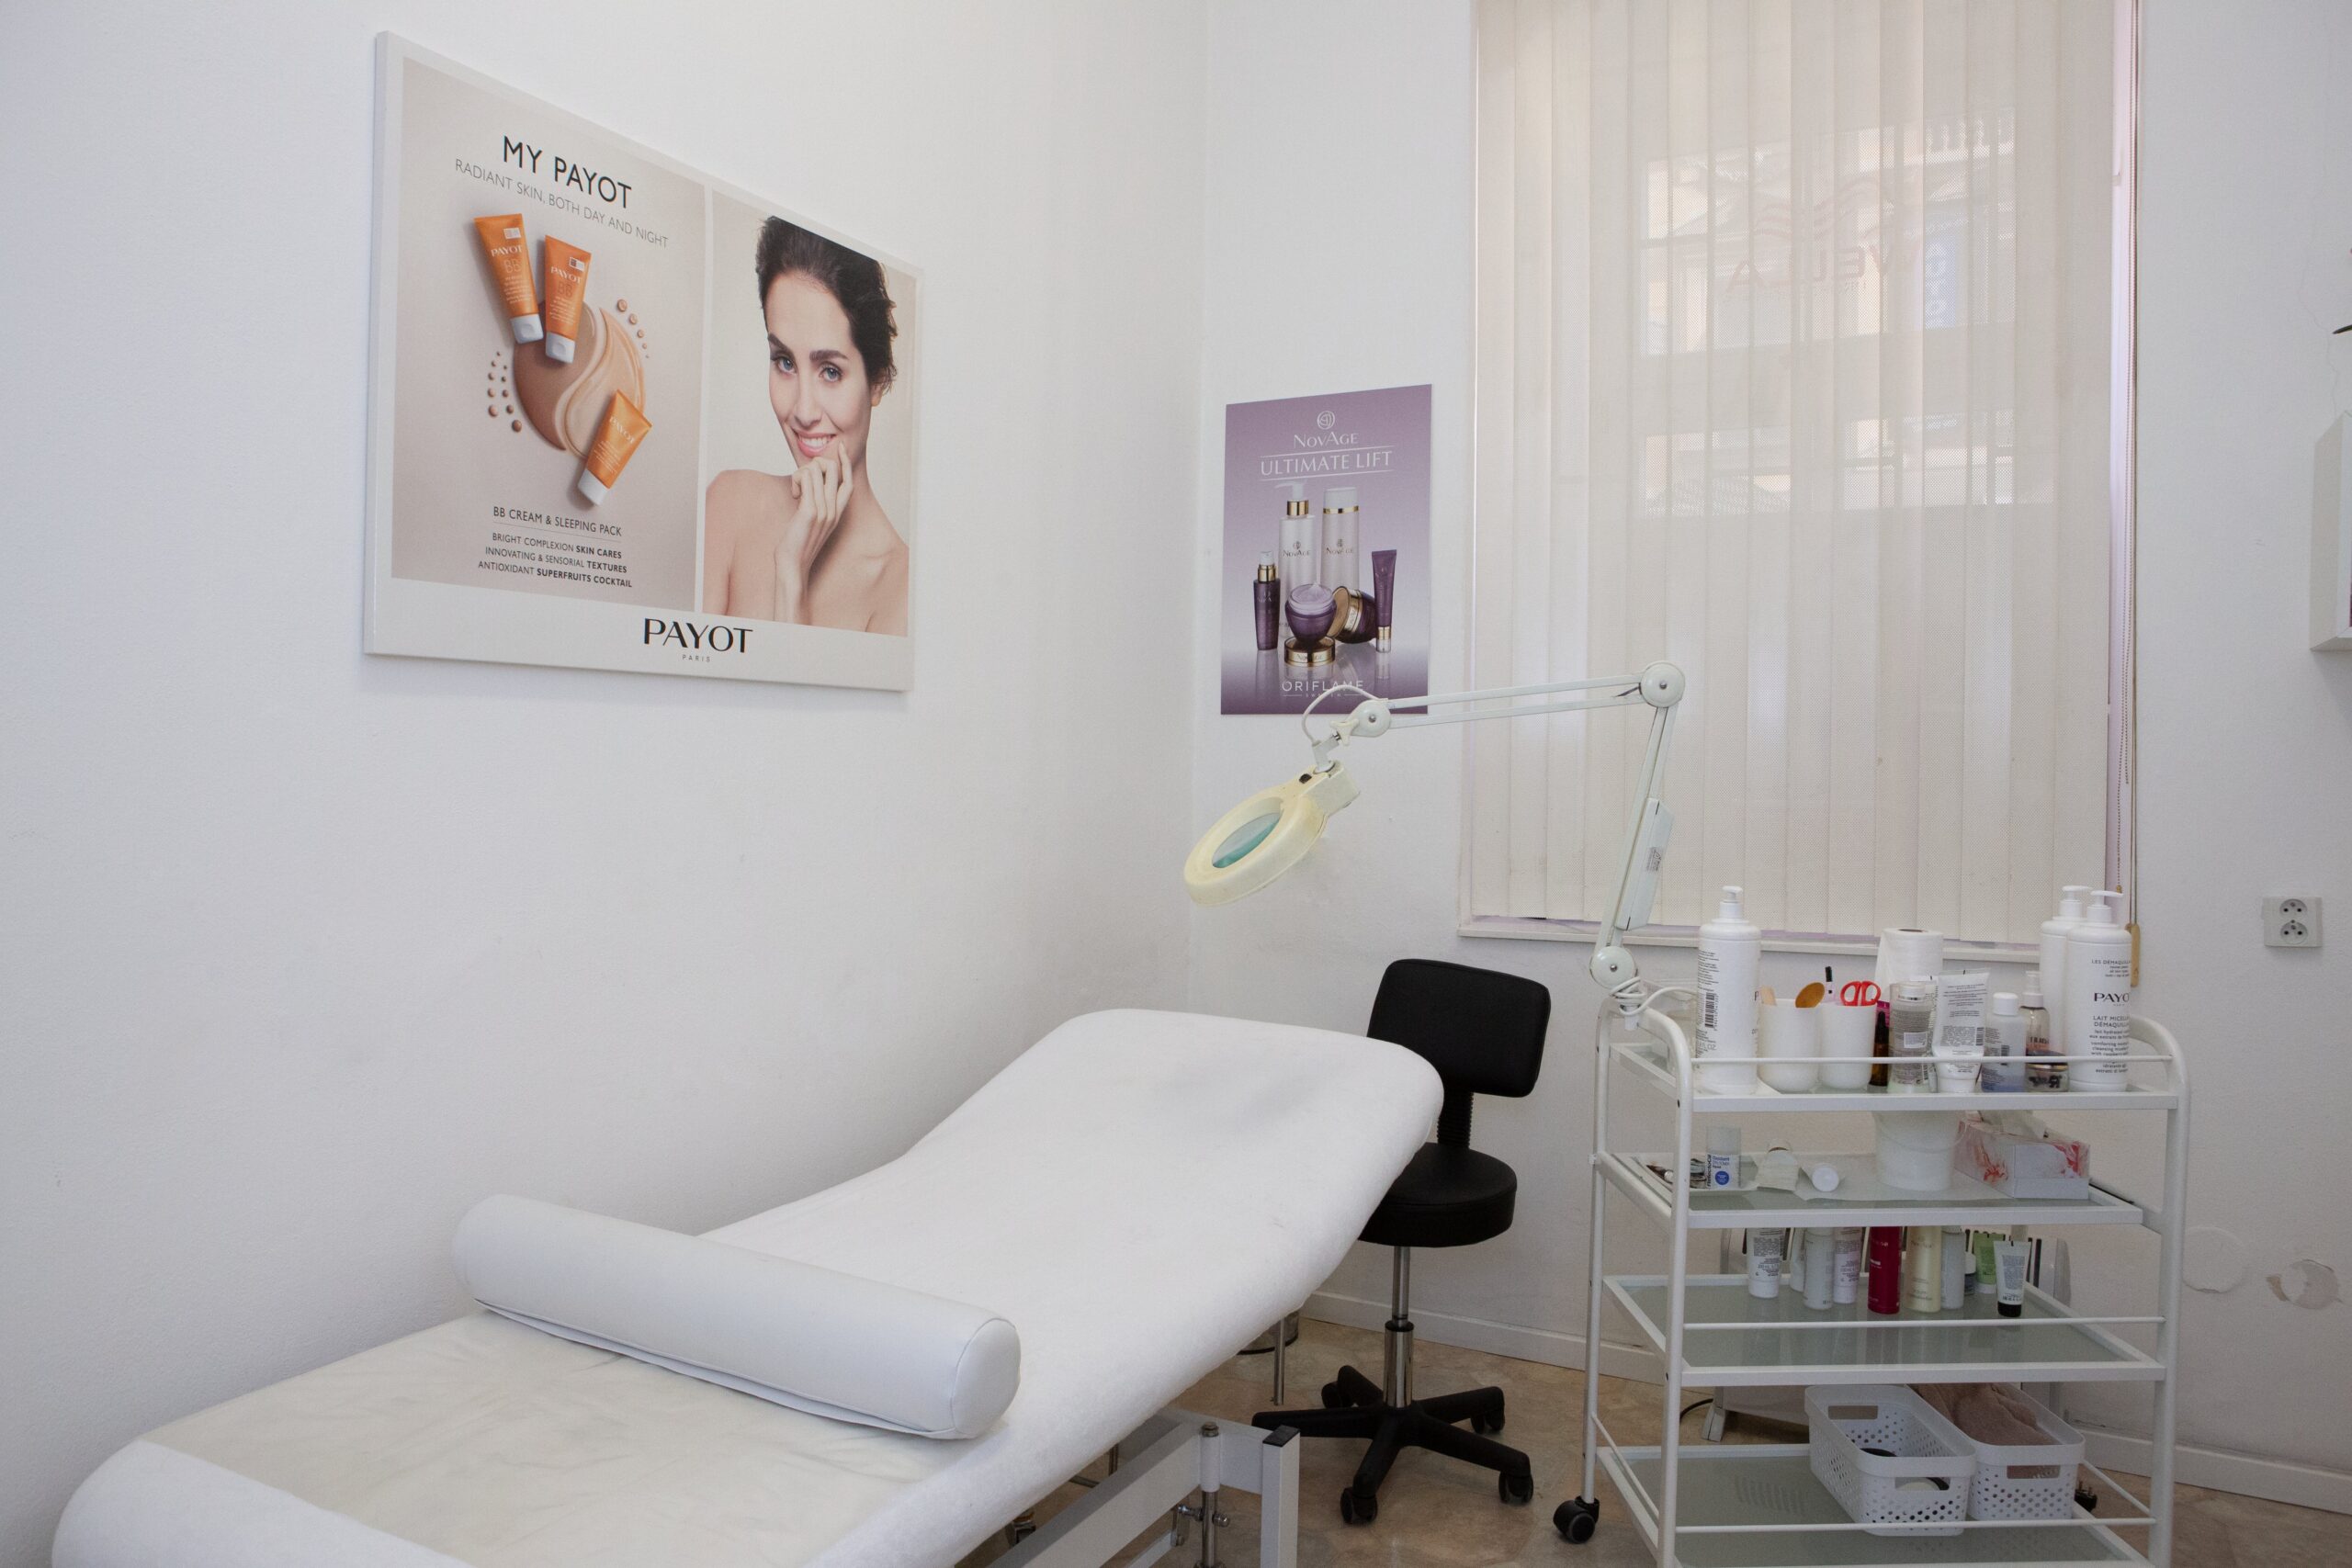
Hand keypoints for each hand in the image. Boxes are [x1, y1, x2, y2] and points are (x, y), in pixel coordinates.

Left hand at [772, 451, 848, 621]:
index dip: (845, 462)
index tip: (839, 448)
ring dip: (801, 474)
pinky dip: (797, 480)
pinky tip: (794, 494)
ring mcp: (823, 510)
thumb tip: (810, 483)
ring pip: (816, 469)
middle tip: (802, 479)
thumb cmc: (798, 543)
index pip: (847, 480)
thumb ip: (815, 503)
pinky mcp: (810, 511)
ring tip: (796, 491)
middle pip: (832, 469)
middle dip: (814, 464)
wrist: (793, 564)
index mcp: (837, 512)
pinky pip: (806, 478)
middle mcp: (833, 509)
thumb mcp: (812, 520)